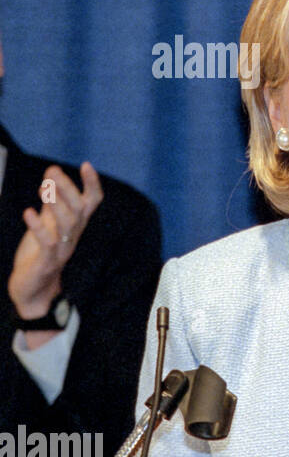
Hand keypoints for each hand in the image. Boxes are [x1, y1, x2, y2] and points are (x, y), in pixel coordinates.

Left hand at [8, 162, 103, 317]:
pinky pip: (48, 243)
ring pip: (67, 224)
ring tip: (44, 188)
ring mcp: (62, 250)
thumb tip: (50, 178)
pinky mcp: (47, 262)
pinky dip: (38, 227)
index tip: (86, 165)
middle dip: (67, 189)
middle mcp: (73, 236)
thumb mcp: (45, 226)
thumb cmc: (39, 257)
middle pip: (79, 209)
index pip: (91, 203)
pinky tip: (28, 212)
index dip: (91, 185)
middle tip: (52, 171)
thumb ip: (49, 205)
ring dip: (56, 204)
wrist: (33, 292)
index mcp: (74, 227)